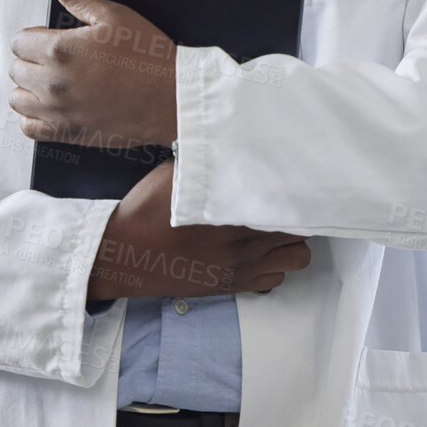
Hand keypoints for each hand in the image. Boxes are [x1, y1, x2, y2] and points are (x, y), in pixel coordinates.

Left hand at [10, 0, 177, 147]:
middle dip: (32, 60)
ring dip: (29, 88)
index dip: (35, 36)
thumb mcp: (116, 16)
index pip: (19, 41)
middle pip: (16, 69)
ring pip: (17, 99)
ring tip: (51, 81)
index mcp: (60, 50)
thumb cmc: (150, 59)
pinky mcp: (67, 132)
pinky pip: (29, 129)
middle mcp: (53, 82)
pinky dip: (33, 118)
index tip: (51, 38)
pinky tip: (50, 107)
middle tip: (58, 58)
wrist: (172, 98)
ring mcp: (58, 111)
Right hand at [88, 161, 312, 300]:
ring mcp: (241, 269)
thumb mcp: (178, 173)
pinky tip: (261, 251)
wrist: (123, 255)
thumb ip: (214, 161)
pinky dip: (274, 266)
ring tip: (280, 227)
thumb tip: (237, 139)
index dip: (302, 190)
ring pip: (297, 259)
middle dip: (302, 213)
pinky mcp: (232, 286)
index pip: (290, 203)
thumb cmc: (147, 209)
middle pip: (302, 230)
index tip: (303, 179)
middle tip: (292, 200)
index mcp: (232, 212)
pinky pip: (274, 281)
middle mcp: (244, 244)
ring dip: (293, 242)